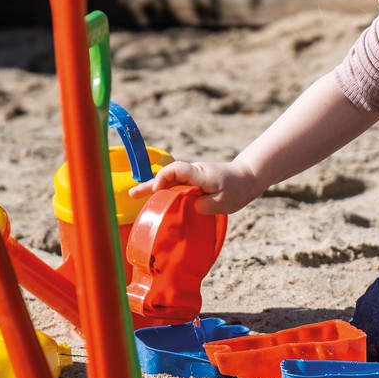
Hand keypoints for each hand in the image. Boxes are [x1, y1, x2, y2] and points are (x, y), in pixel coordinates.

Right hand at [125, 160, 261, 214]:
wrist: (246, 177)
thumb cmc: (236, 189)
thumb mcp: (223, 202)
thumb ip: (204, 205)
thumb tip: (189, 206)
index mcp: (199, 174)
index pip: (176, 170)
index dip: (163, 178)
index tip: (157, 191)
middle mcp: (193, 172)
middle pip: (167, 175)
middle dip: (149, 184)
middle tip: (132, 194)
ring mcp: (192, 176)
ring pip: (169, 180)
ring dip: (153, 187)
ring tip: (135, 195)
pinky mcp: (193, 182)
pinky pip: (175, 184)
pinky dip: (163, 190)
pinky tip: (154, 198)